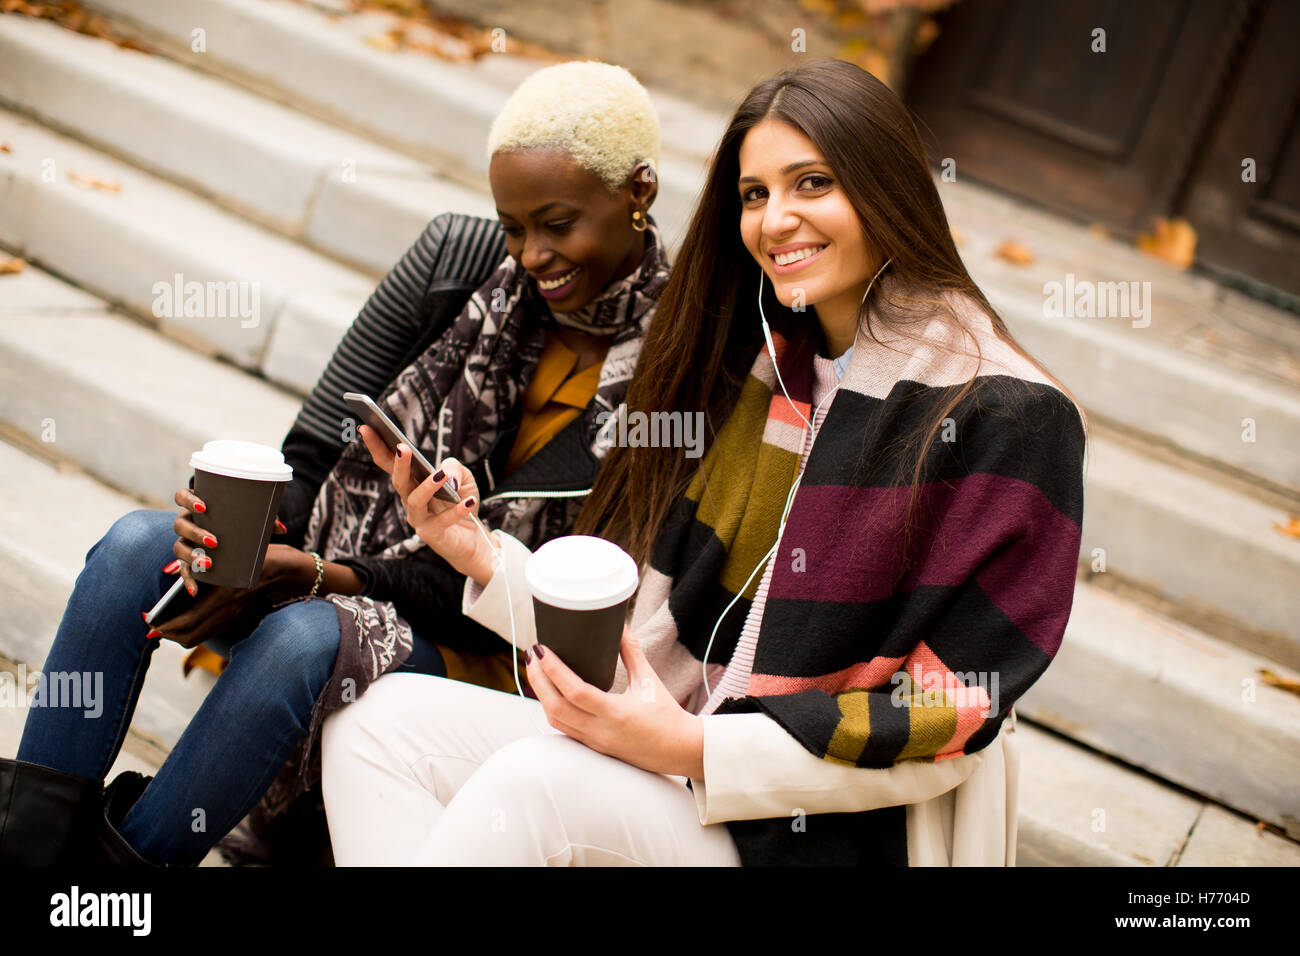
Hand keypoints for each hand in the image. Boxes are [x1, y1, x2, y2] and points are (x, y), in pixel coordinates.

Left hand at [151, 544, 309, 648]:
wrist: (285, 568)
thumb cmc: (255, 555)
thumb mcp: (228, 558)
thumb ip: (202, 566)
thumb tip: (171, 571)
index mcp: (224, 596)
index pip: (189, 621)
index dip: (167, 626)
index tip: (150, 625)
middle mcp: (228, 611)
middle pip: (192, 636)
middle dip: (169, 635)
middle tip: (152, 630)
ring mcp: (233, 616)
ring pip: (200, 636)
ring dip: (180, 635)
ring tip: (164, 628)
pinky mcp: (236, 615)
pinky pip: (209, 629)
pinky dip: (193, 629)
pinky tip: (184, 621)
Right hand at [170, 486, 287, 597]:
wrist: (234, 535)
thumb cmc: (240, 520)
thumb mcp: (252, 516)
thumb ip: (267, 518)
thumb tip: (282, 529)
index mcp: (197, 505)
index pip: (182, 496)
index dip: (188, 500)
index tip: (203, 507)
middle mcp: (187, 522)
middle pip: (180, 524)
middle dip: (195, 533)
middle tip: (214, 541)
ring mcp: (185, 541)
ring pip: (179, 547)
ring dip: (191, 556)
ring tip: (208, 563)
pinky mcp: (188, 559)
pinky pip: (184, 570)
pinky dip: (188, 580)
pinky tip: (194, 590)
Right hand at [357, 424, 495, 583]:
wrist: (474, 537)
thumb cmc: (461, 501)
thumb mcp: (463, 477)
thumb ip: (454, 467)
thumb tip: (445, 473)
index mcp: (411, 481)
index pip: (388, 461)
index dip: (376, 445)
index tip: (366, 426)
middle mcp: (409, 499)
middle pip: (398, 480)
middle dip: (398, 463)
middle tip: (403, 448)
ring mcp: (418, 518)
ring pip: (415, 500)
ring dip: (427, 486)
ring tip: (441, 475)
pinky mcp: (432, 535)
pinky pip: (442, 521)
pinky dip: (456, 510)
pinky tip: (468, 501)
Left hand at [525, 626, 705, 778]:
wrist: (679, 750)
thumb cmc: (667, 715)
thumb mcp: (650, 680)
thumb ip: (631, 653)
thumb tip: (618, 627)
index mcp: (616, 713)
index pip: (574, 692)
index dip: (553, 670)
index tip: (541, 649)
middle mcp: (600, 731)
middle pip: (556, 707)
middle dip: (538, 680)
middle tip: (531, 654)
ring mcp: (595, 742)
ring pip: (555, 720)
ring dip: (541, 695)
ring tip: (536, 669)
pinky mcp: (593, 747)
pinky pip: (564, 729)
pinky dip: (552, 709)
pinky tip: (549, 692)